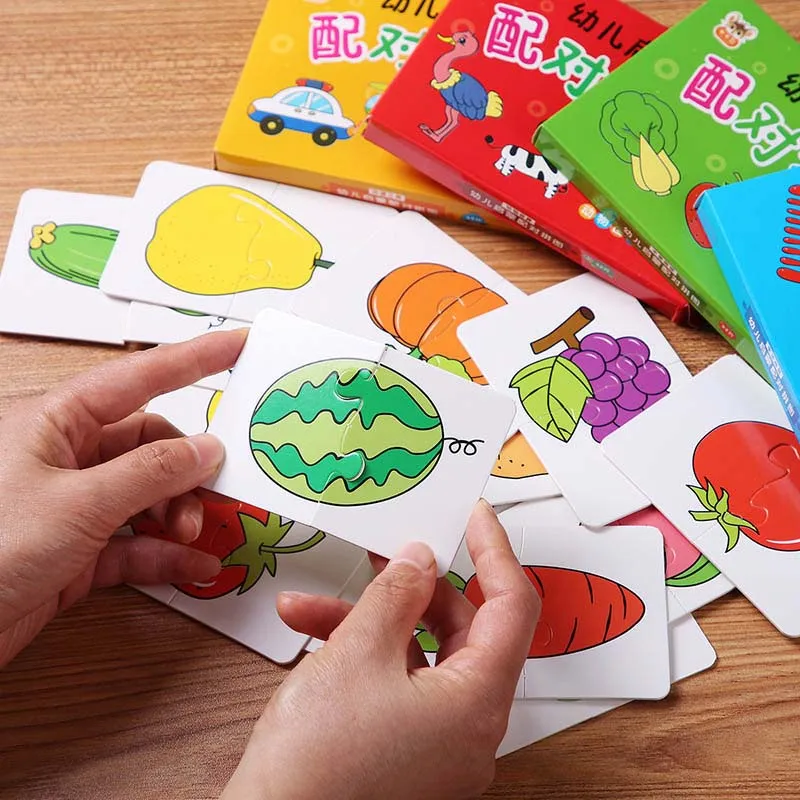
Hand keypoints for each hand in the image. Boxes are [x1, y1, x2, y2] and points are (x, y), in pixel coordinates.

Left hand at [0, 328, 246, 665]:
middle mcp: (67, 459)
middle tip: (216, 485)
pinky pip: (136, 544)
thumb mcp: (79, 504)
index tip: (237, 346)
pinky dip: (166, 554)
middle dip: (188, 466)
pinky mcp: (76, 553)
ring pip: (148, 496)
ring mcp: (73, 507)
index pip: (139, 377)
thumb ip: (151, 473)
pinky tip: (195, 563)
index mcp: (57, 423)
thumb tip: (206, 450)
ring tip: (194, 531)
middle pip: (151, 445)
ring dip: (180, 513)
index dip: (193, 358)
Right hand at [223, 501, 540, 799]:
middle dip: (414, 589)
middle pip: (462, 632)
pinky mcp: (406, 754)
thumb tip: (421, 560)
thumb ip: (398, 594)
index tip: (473, 515)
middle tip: (386, 554)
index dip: (495, 552)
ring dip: (370, 620)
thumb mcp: (357, 652)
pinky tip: (309, 633)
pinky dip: (360, 656)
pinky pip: (396, 686)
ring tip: (316, 603)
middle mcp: (469, 730)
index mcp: (477, 704)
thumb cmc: (316, 765)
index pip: (513, 608)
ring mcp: (438, 746)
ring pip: (418, 656)